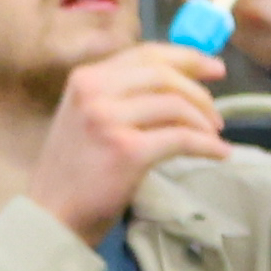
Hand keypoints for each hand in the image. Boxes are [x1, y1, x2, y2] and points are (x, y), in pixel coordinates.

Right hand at [30, 37, 234, 238]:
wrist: (51, 215)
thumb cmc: (74, 174)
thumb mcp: (87, 119)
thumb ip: (118, 97)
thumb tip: (173, 88)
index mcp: (86, 78)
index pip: (145, 55)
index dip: (185, 58)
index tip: (213, 67)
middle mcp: (95, 91)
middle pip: (164, 75)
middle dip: (199, 91)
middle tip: (218, 114)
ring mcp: (110, 119)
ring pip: (175, 105)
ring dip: (204, 121)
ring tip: (214, 137)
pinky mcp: (128, 151)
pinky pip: (181, 139)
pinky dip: (207, 145)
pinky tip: (219, 153)